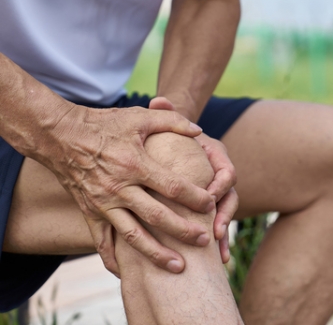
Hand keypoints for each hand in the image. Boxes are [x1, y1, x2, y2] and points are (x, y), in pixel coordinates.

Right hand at [44, 102, 214, 276]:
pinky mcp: (90, 213)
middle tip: (205, 241)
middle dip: (184, 231)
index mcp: (135, 165)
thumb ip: (171, 121)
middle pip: (158, 217)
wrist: (60, 136)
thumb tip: (199, 130)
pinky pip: (102, 243)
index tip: (212, 204)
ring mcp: (103, 204)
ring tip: (179, 266)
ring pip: (134, 236)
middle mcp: (119, 189)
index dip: (195, 197)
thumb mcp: (139, 117)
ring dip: (157, 253)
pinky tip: (128, 274)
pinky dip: (115, 260)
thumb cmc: (105, 124)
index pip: (173, 186)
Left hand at [149, 97, 238, 263]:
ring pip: (225, 214)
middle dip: (224, 216)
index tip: (209, 197)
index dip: (220, 186)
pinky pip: (216, 224)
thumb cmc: (167, 132)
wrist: (170, 140)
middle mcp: (218, 174)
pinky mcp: (207, 205)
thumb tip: (159, 100)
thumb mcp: (165, 122)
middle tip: (217, 232)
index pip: (227, 172)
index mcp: (215, 155)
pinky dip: (217, 241)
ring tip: (218, 254)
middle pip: (230, 197)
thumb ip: (165, 113)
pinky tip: (214, 260)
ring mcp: (215, 190)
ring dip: (223, 234)